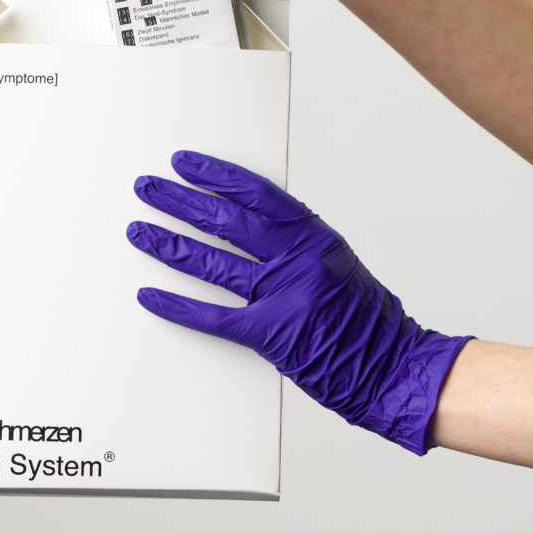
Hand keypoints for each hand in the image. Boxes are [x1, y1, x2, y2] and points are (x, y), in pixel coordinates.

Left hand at [128, 150, 472, 453]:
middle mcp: (298, 260)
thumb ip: (294, 246)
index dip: (215, 175)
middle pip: (225, 221)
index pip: (256, 193)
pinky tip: (150, 296)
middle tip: (147, 189)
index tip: (184, 164)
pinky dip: (177, 306)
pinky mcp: (270, 335)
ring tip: (139, 231)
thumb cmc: (366, 320)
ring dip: (168, 246)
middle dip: (179, 202)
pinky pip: (213, 316)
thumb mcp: (335, 265)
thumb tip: (245, 225)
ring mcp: (284, 296)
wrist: (394, 368)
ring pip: (212, 262)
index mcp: (315, 237)